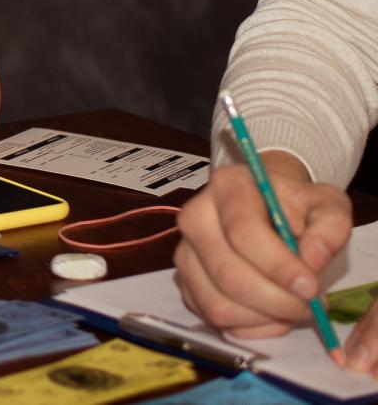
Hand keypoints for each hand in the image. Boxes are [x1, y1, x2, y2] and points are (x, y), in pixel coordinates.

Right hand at [174, 154, 349, 345]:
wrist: (267, 206)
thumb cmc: (295, 206)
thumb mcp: (326, 205)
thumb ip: (329, 228)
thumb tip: (312, 258)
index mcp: (228, 187)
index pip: (243, 232)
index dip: (278, 266)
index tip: (311, 287)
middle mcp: (195, 217)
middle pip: (228, 274)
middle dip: (276, 301)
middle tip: (311, 307)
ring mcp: (185, 251)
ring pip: (218, 303)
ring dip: (264, 318)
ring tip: (293, 308)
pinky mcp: (185, 281)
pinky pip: (213, 318)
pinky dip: (250, 327)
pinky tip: (273, 313)